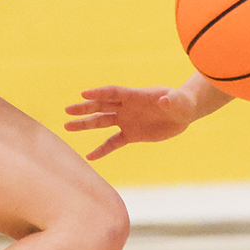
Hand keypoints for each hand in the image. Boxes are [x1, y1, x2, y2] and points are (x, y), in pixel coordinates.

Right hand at [65, 84, 197, 159]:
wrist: (182, 114)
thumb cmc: (180, 103)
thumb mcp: (177, 101)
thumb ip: (169, 101)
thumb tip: (164, 100)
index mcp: (135, 95)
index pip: (113, 92)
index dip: (99, 93)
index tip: (83, 94)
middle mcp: (126, 107)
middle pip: (101, 106)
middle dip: (85, 108)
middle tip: (67, 111)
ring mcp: (126, 120)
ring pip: (101, 122)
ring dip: (85, 124)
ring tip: (67, 126)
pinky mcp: (131, 135)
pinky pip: (113, 143)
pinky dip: (102, 149)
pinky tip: (90, 157)